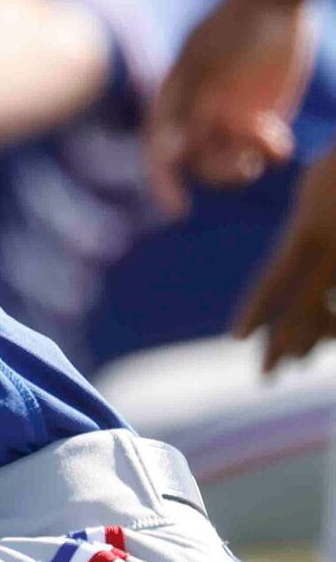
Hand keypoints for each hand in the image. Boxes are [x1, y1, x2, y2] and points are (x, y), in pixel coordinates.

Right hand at [144, 0, 313, 217]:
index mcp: (174, 101)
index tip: (177, 209)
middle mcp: (199, 114)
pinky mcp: (265, 116)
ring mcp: (232, 117)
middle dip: (218, 171)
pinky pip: (265, 153)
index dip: (163, 182)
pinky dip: (272, 153)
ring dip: (245, 162)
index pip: (159, 150)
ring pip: (232, 163)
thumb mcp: (209, 62)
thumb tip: (170, 148)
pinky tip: (280, 136)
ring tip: (267, 137)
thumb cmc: (236, 23)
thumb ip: (192, 103)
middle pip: (198, 164)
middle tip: (244, 164)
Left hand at [236, 146, 335, 368]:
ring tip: (296, 361)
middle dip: (286, 344)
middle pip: (307, 308)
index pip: (276, 279)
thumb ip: (301, 232)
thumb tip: (287, 271)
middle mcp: (335, 247)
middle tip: (265, 374)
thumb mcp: (314, 188)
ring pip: (335, 314)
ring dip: (316, 340)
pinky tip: (326, 339)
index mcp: (308, 227)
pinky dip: (334, 324)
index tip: (236, 338)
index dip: (257, 311)